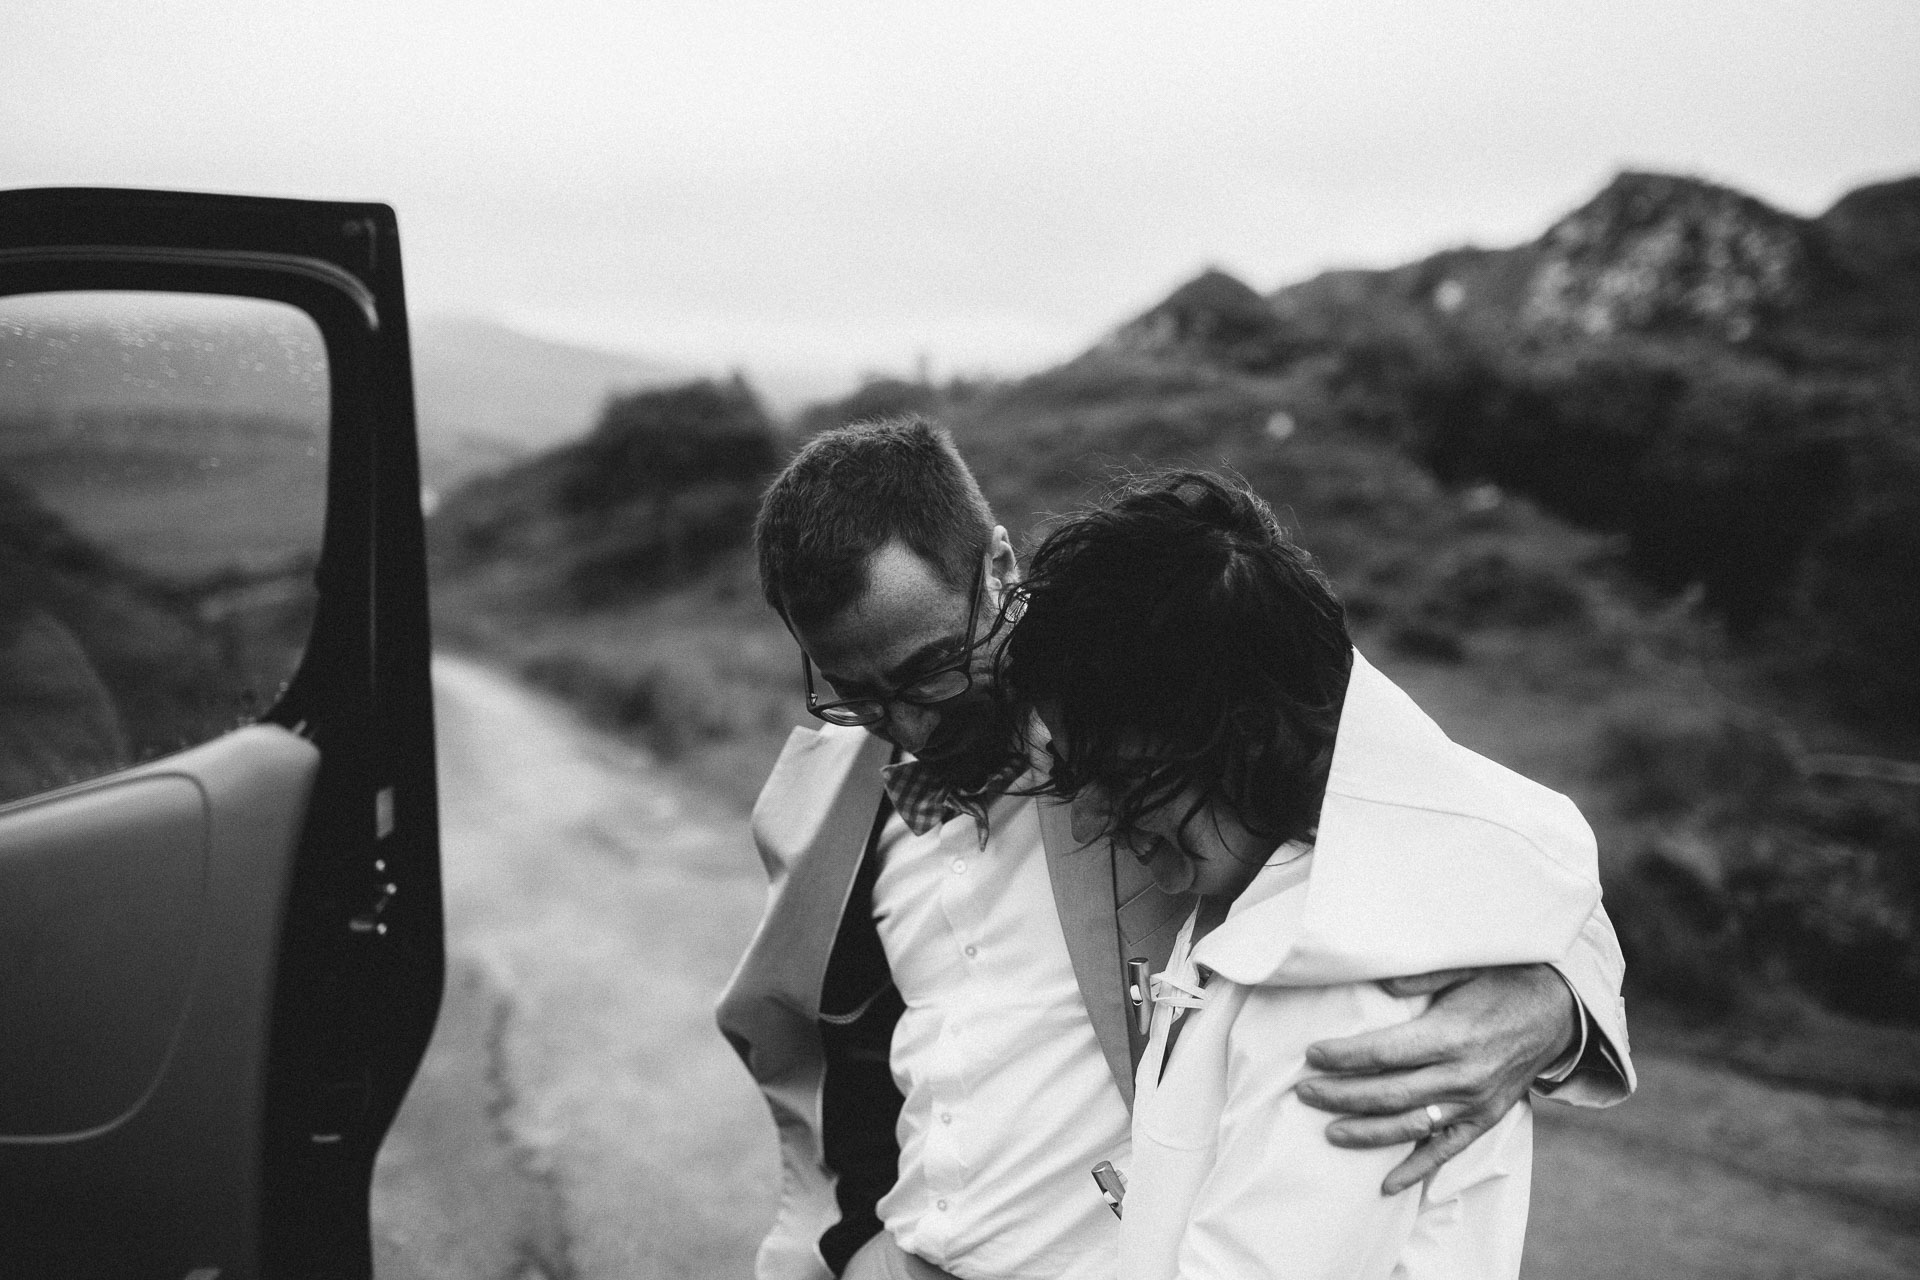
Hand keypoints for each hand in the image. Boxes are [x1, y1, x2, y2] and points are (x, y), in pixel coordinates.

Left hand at [1294, 964, 1577, 1194]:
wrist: (1558, 1012)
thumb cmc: (1504, 982)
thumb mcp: (1465, 966)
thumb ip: (1421, 974)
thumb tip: (1380, 985)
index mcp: (1452, 1034)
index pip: (1385, 1052)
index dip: (1345, 1056)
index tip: (1311, 1055)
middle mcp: (1462, 1075)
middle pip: (1390, 1093)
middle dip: (1342, 1095)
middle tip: (1304, 1093)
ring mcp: (1474, 1102)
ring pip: (1412, 1126)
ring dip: (1368, 1133)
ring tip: (1330, 1132)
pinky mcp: (1485, 1118)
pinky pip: (1447, 1150)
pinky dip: (1417, 1170)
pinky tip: (1386, 1184)